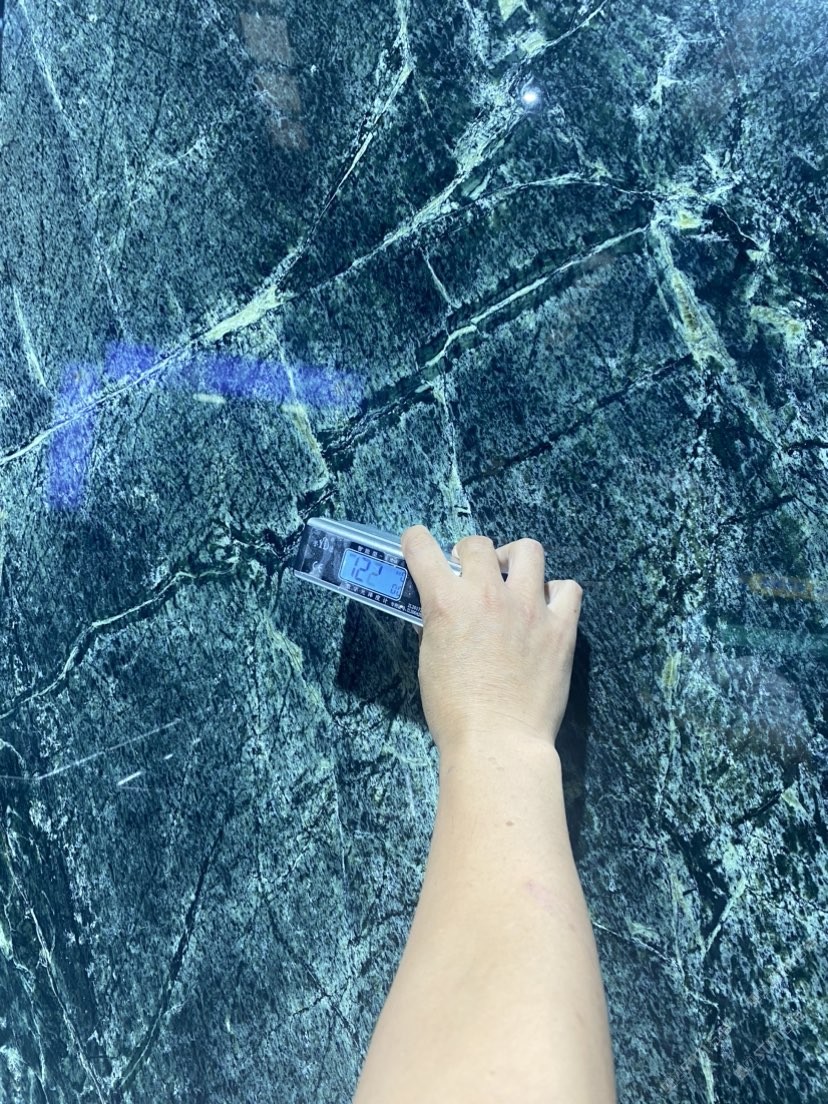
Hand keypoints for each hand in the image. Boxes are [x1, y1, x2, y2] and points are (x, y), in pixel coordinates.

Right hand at [399, 525, 582, 755]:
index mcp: (446, 603)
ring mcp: (528, 607)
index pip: (423, 549)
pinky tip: (546, 609)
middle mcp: (487, 594)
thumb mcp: (430, 660)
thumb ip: (438, 625)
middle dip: (470, 554)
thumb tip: (445, 612)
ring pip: (528, 550)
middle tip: (473, 575)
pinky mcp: (560, 626)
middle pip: (478, 544)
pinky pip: (567, 588)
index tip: (418, 542)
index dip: (416, 540)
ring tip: (513, 580)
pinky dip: (556, 593)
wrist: (498, 741)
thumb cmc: (455, 712)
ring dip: (516, 560)